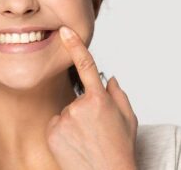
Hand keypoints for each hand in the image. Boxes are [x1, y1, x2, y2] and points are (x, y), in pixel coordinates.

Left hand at [46, 26, 137, 169]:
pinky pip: (56, 124)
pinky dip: (63, 132)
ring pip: (66, 113)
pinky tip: (74, 145)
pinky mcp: (52, 132)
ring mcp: (64, 119)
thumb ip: (118, 95)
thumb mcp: (128, 119)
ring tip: (86, 141)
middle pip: (77, 99)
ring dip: (74, 123)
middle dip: (85, 111)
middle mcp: (79, 106)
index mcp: (99, 100)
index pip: (86, 66)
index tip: (65, 30)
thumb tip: (108, 78)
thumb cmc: (120, 150)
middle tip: (96, 132)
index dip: (75, 45)